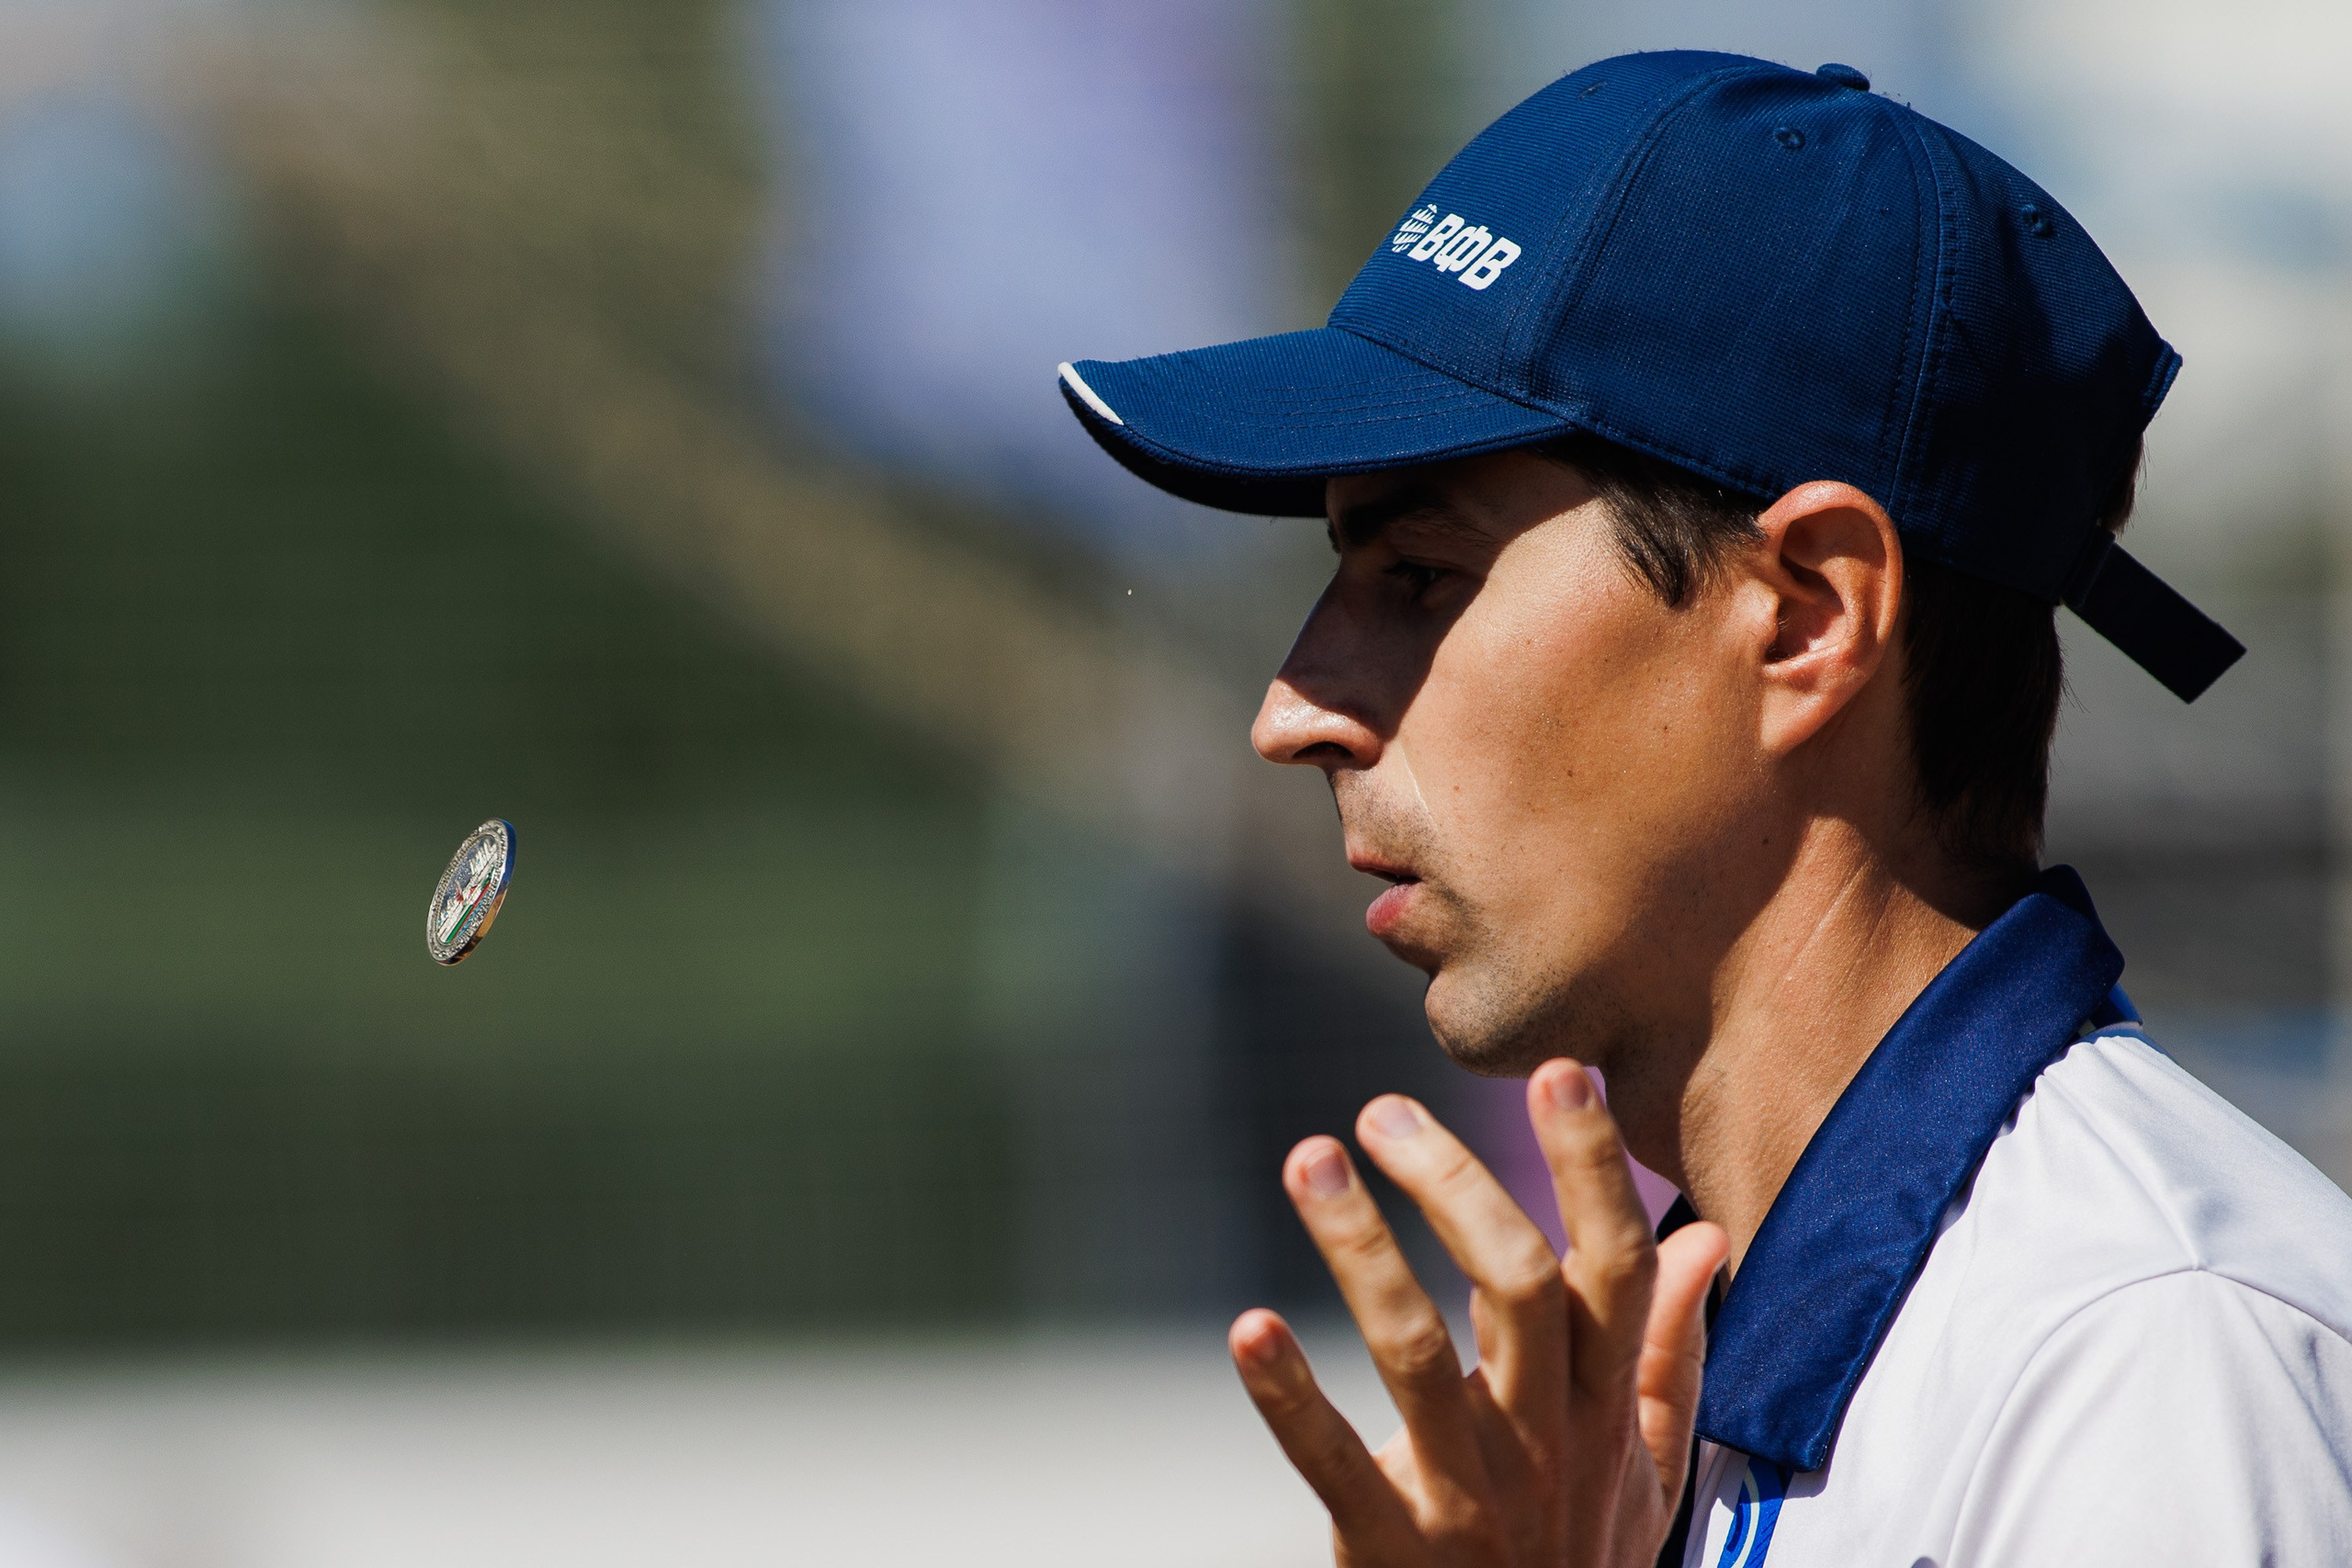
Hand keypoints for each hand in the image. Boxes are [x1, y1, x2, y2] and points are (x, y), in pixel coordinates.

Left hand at [1229, 1059, 1728, 1567]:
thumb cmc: (1582, 1557)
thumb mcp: (1646, 1465)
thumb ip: (1669, 1349)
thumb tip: (1702, 1234)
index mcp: (1605, 1408)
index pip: (1612, 1269)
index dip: (1591, 1168)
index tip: (1562, 1072)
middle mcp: (1545, 1441)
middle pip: (1514, 1285)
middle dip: (1454, 1182)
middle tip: (1383, 1110)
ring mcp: (1467, 1495)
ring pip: (1416, 1350)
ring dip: (1360, 1247)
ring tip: (1311, 1160)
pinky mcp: (1390, 1545)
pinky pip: (1334, 1461)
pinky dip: (1288, 1393)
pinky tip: (1248, 1327)